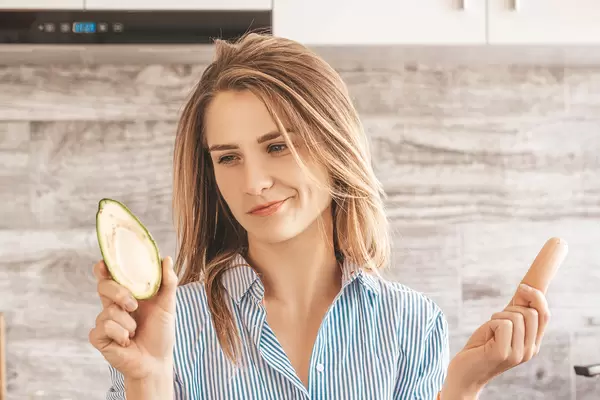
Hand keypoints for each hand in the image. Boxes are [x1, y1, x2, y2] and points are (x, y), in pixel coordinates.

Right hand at [88, 256, 177, 380]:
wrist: (156, 361)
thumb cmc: (160, 332)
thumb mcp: (167, 305)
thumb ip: (168, 282)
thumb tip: (165, 258)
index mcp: (127, 294)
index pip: (112, 276)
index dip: (104, 267)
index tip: (104, 263)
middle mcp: (113, 305)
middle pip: (104, 286)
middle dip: (119, 292)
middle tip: (133, 305)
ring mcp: (104, 321)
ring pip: (108, 310)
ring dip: (127, 322)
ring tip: (135, 331)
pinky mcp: (99, 337)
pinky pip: (104, 327)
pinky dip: (120, 334)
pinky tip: (126, 342)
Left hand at [444, 237, 568, 396]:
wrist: (463, 374)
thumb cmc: (479, 348)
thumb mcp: (499, 325)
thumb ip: (514, 310)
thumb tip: (526, 287)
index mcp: (532, 341)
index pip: (544, 312)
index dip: (545, 287)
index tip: (553, 252)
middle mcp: (531, 348)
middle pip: (533, 310)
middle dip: (513, 306)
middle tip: (496, 318)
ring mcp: (520, 353)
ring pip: (517, 314)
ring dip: (498, 317)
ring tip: (490, 332)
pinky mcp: (504, 354)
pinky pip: (503, 322)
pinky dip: (491, 323)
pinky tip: (486, 337)